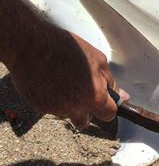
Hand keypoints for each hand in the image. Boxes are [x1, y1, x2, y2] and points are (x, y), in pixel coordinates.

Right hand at [0, 0, 127, 128]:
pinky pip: (51, 109)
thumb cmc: (64, 47)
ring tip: (62, 80)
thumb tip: (123, 96)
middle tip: (80, 91)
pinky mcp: (39, 107)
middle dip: (86, 110)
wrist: (29, 43)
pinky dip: (52, 99)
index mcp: (94, 97)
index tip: (104, 101)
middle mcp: (75, 108)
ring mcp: (55, 109)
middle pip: (85, 121)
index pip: (109, 115)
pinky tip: (50, 82)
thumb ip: (111, 82)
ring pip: (67, 114)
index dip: (107, 107)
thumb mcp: (97, 59)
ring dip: (68, 104)